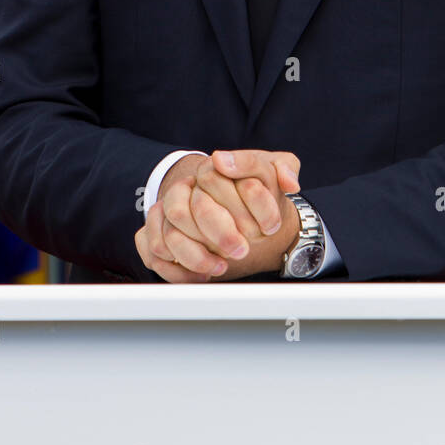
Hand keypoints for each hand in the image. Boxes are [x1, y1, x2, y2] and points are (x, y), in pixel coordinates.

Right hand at [135, 149, 300, 282]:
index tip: (270, 226)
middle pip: (192, 210)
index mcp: (212, 168)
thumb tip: (289, 182)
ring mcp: (167, 210)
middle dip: (221, 234)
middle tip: (243, 250)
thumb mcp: (273, 168)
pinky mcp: (158, 231)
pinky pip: (154, 252)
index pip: (219, 179)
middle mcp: (186, 186)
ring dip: (196, 257)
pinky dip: (177, 271)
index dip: (250, 205)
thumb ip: (284, 167)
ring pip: (168, 234)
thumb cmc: (254, 187)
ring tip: (222, 268)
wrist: (233, 203)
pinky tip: (202, 277)